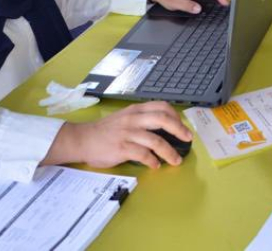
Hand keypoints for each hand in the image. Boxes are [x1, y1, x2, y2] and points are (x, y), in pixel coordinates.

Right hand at [52, 101, 193, 169]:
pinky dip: (153, 161)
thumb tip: (164, 128)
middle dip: (179, 130)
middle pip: (163, 120)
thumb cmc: (105, 131)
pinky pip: (143, 154)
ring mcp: (128, 133)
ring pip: (156, 140)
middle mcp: (133, 119)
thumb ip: (141, 119)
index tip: (182, 126)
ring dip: (169, 152)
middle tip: (187, 139)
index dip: (176, 116)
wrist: (83, 139)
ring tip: (175, 160)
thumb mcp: (125, 117)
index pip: (162, 106)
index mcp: (136, 110)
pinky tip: (155, 165)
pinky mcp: (122, 148)